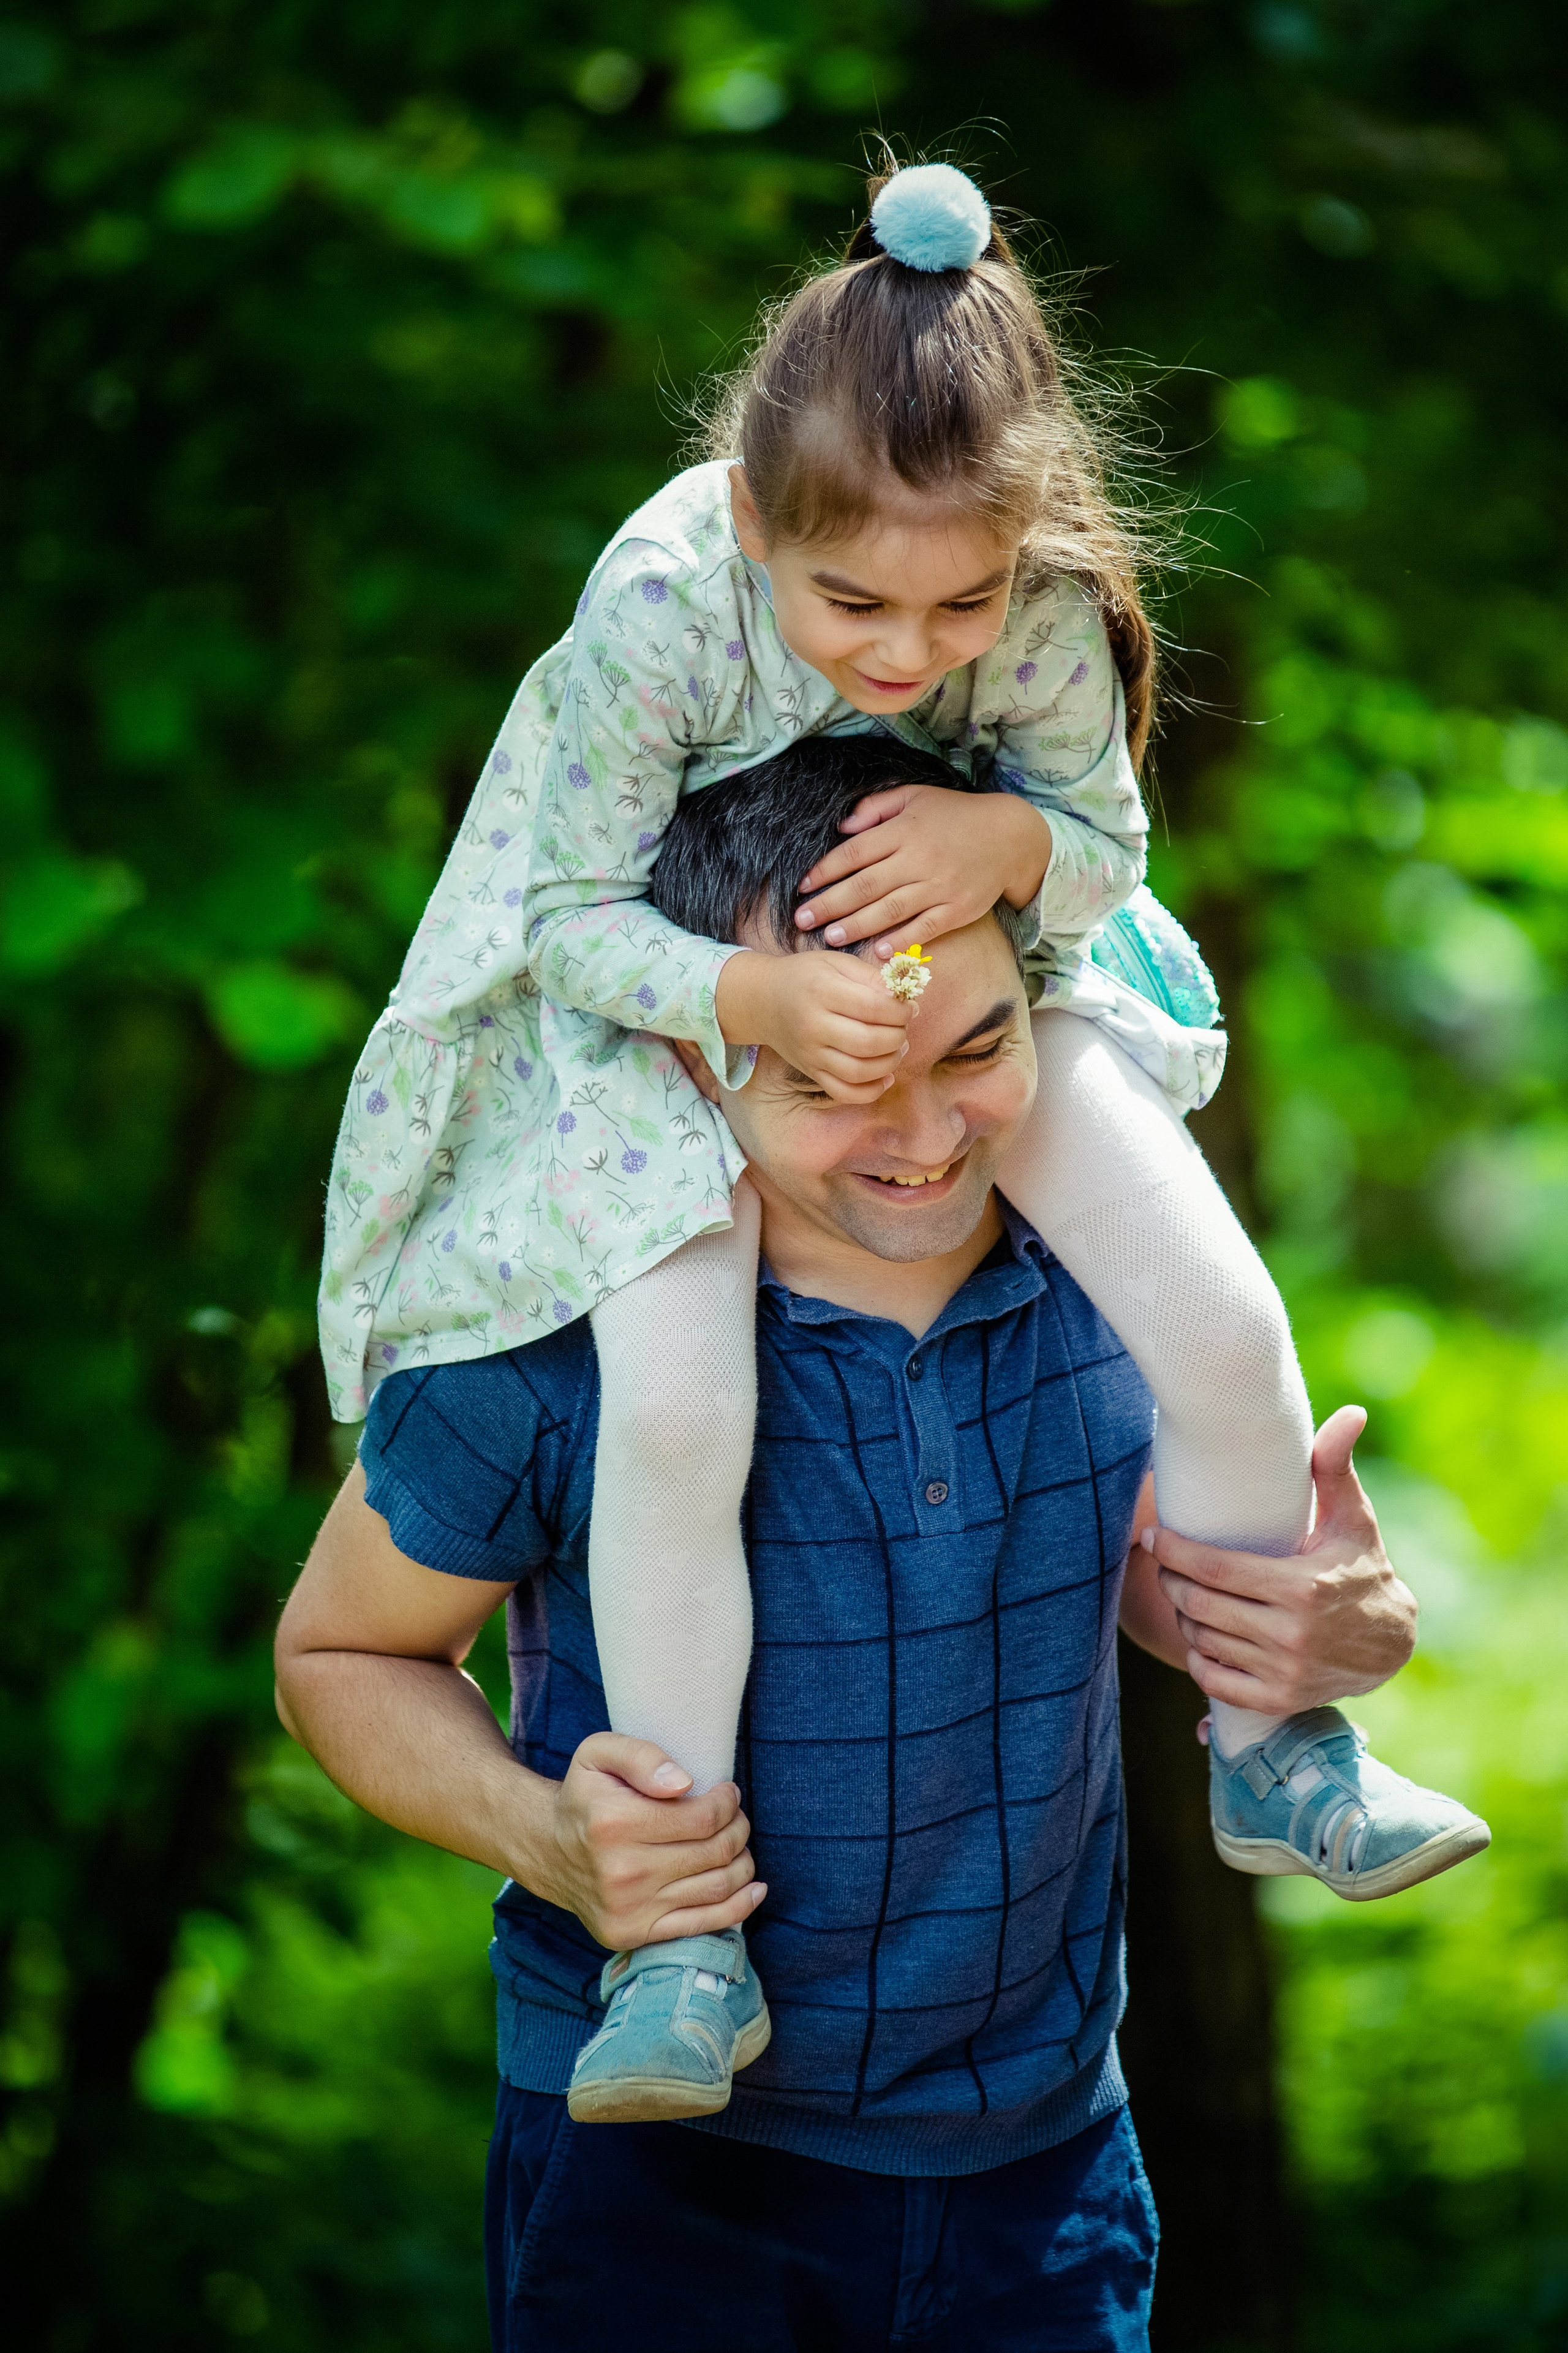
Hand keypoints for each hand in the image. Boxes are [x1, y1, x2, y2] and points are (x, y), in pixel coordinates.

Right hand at [533, 1732, 765, 1950]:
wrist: (550, 1850)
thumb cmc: (586, 1796)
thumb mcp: (599, 1753)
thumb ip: (642, 1757)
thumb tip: (684, 1783)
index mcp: (614, 1823)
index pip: (702, 1818)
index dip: (727, 1803)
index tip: (727, 1793)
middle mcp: (621, 1871)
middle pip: (714, 1852)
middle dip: (738, 1829)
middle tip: (736, 1817)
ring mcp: (628, 1908)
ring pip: (716, 1887)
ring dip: (742, 1863)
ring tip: (737, 1845)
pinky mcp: (633, 1933)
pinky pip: (702, 1924)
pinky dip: (738, 1907)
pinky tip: (754, 1888)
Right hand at [716, 946, 910, 1103]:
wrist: (763, 998)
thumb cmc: (807, 976)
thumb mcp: (837, 963)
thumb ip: (872, 978)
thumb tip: (907, 1002)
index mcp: (822, 991)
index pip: (873, 1008)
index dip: (901, 1011)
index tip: (909, 1008)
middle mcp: (814, 1025)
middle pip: (869, 1042)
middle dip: (898, 1036)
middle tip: (903, 1027)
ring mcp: (811, 1053)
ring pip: (859, 1071)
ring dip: (890, 1063)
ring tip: (897, 1048)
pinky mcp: (811, 1072)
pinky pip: (844, 1092)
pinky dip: (871, 1091)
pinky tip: (885, 1076)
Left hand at [794, 785, 1051, 954]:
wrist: (1010, 836)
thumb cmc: (955, 815)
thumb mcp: (915, 797)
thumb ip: (876, 808)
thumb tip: (842, 827)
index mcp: (904, 830)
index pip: (855, 853)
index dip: (825, 871)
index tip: (803, 887)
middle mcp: (919, 859)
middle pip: (865, 886)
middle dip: (830, 904)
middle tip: (802, 920)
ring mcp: (939, 887)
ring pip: (890, 910)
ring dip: (856, 926)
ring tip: (829, 937)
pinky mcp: (958, 910)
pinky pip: (924, 929)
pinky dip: (901, 940)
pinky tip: (878, 950)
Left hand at [1141, 1407, 1418, 1715]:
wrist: (1391, 1643)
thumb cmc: (1361, 1567)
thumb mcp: (1352, 1519)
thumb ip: (1337, 1467)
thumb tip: (1351, 1413)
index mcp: (1300, 1586)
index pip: (1213, 1568)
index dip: (1173, 1550)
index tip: (1153, 1535)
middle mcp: (1290, 1633)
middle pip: (1199, 1605)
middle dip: (1171, 1581)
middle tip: (1165, 1564)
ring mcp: (1282, 1671)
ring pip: (1202, 1640)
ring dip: (1184, 1616)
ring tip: (1184, 1594)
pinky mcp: (1277, 1700)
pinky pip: (1214, 1681)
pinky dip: (1199, 1658)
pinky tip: (1201, 1636)